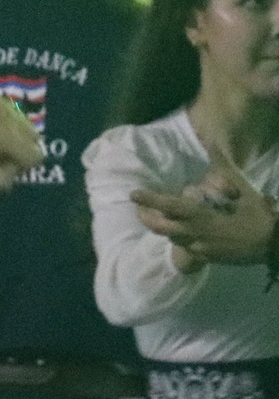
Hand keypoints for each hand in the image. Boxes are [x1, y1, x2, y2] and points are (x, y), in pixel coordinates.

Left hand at [0, 78, 43, 188]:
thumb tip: (10, 181)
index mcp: (13, 137)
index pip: (36, 156)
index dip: (24, 166)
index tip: (6, 167)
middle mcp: (14, 118)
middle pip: (33, 138)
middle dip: (22, 149)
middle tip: (0, 156)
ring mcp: (2, 103)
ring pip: (20, 122)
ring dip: (13, 134)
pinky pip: (5, 110)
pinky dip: (0, 120)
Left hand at [133, 153, 274, 267]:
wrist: (270, 242)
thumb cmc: (253, 211)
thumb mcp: (238, 185)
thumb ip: (221, 164)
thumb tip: (211, 141)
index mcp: (199, 215)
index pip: (168, 206)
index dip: (149, 199)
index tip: (133, 193)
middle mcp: (193, 233)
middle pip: (159, 227)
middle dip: (146, 217)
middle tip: (138, 207)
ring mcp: (197, 247)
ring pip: (170, 238)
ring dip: (162, 227)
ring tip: (157, 216)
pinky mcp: (204, 257)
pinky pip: (185, 247)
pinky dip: (179, 238)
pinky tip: (182, 230)